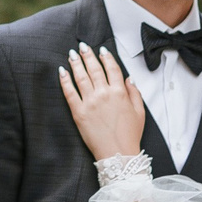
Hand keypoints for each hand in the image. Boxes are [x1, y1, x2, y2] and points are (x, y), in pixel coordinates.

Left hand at [58, 44, 146, 162]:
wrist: (118, 154)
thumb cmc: (130, 135)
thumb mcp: (140, 112)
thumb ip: (134, 93)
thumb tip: (129, 79)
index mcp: (119, 92)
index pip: (112, 69)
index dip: (106, 57)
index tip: (102, 50)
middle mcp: (104, 94)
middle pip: (94, 69)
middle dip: (88, 55)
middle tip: (83, 46)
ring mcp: (90, 102)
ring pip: (81, 77)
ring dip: (76, 63)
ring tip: (72, 54)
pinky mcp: (79, 113)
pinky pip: (69, 93)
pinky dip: (65, 80)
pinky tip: (62, 71)